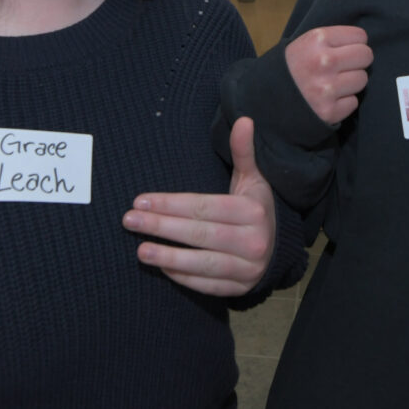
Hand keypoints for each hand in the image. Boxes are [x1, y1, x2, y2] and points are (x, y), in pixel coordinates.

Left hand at [123, 117, 275, 297]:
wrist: (279, 246)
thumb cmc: (256, 207)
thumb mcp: (252, 179)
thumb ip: (243, 152)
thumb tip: (244, 120)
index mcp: (252, 212)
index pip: (203, 207)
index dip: (170, 204)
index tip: (140, 201)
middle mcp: (253, 241)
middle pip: (199, 233)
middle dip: (161, 227)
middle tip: (129, 221)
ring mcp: (248, 268)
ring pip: (203, 263)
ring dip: (168, 257)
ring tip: (140, 250)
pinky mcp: (241, 288)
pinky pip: (208, 285)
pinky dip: (184, 277)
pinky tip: (162, 268)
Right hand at [284, 24, 371, 124]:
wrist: (264, 99)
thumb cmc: (290, 68)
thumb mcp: (304, 43)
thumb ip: (331, 40)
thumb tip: (363, 42)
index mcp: (317, 39)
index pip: (360, 36)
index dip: (354, 43)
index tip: (344, 50)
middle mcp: (323, 61)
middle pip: (366, 56)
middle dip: (357, 62)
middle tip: (343, 68)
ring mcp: (327, 88)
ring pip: (362, 79)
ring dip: (351, 83)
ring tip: (333, 84)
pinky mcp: (329, 111)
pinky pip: (353, 102)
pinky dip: (344, 102)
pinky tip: (329, 100)